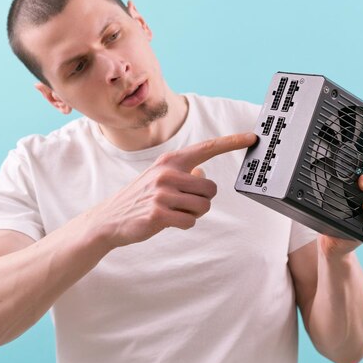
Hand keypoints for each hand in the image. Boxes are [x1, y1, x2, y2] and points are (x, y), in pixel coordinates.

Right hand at [92, 133, 256, 247]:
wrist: (110, 219)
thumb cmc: (141, 198)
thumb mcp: (160, 178)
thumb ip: (184, 173)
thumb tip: (203, 174)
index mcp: (170, 161)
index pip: (207, 148)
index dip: (231, 142)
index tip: (252, 137)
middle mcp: (167, 173)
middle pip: (211, 188)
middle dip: (203, 200)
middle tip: (183, 204)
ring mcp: (162, 193)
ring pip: (203, 207)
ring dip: (193, 214)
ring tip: (173, 212)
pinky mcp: (159, 213)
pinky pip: (190, 222)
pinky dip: (184, 224)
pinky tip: (167, 222)